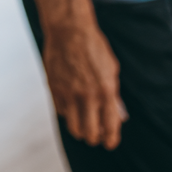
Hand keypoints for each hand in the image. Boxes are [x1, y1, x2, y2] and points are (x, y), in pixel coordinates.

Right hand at [42, 20, 125, 148]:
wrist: (69, 29)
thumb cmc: (93, 46)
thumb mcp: (111, 69)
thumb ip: (113, 94)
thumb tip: (117, 116)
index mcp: (106, 91)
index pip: (110, 127)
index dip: (111, 139)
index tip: (109, 142)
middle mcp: (87, 95)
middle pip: (90, 134)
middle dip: (94, 137)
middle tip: (95, 132)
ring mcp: (68, 93)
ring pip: (73, 128)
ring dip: (79, 129)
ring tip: (83, 122)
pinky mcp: (54, 88)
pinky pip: (61, 111)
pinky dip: (67, 112)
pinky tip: (71, 102)